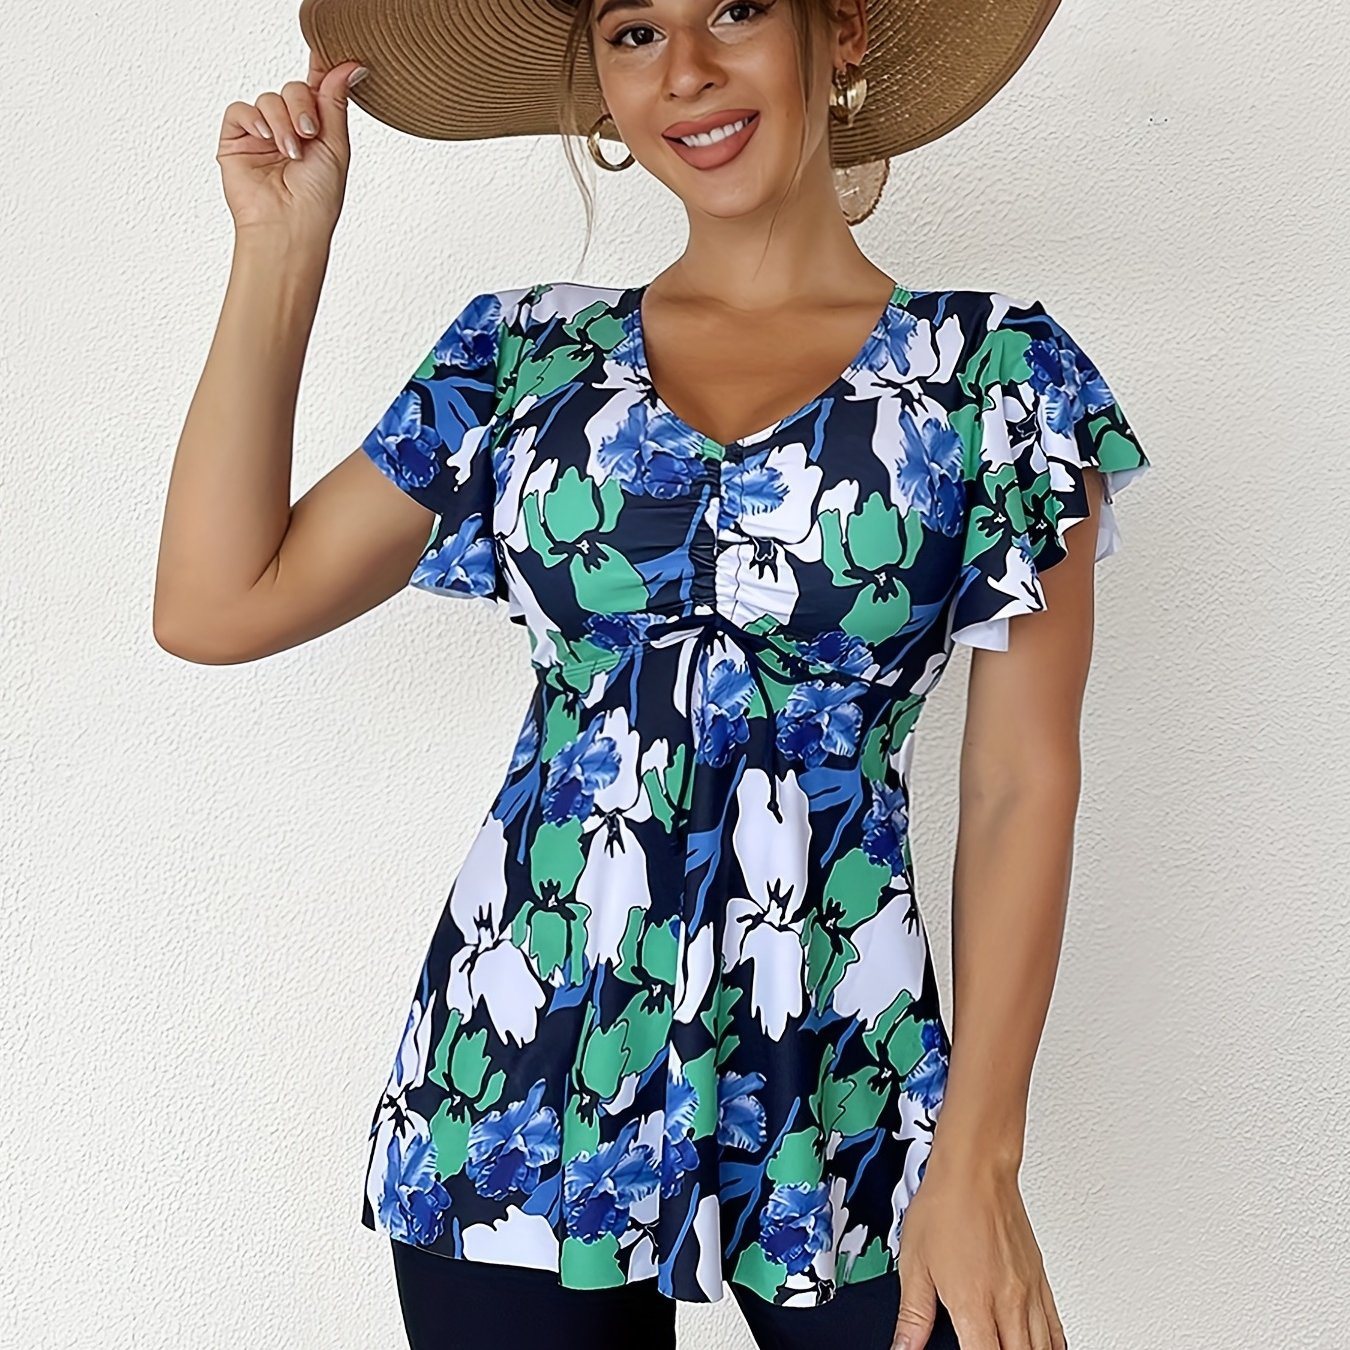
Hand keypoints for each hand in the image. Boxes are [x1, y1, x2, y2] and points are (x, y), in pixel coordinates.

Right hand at [216, 49, 368, 239]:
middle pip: (293, 89)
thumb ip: (335, 102)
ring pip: (269, 98)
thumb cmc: (317, 199)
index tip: (331, 53)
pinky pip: (240, 110)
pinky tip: (265, 140)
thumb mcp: (336, 146)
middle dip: (302, 106)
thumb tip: (350, 66)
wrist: (289, 226)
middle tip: (309, 133)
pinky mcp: (236, 140)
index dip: (321, 69)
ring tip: (290, 152)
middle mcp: (288, 129)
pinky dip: (254, 120)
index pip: (316, 90)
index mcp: (315, 130)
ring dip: (281, 122)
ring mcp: (262, 134)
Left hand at [891, 1161, 1066, 1349]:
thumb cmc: (945, 1206)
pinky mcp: (1040, 1281)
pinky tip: (1037, 1348)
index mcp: (973, 1303)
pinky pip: (1055, 1329)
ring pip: (1040, 1349)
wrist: (976, 1170)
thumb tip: (903, 1347)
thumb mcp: (914, 1264)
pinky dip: (1049, 1346)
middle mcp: (1007, 1302)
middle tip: (980, 1348)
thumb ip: (913, 1315)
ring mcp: (1028, 1293)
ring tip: (1003, 1348)